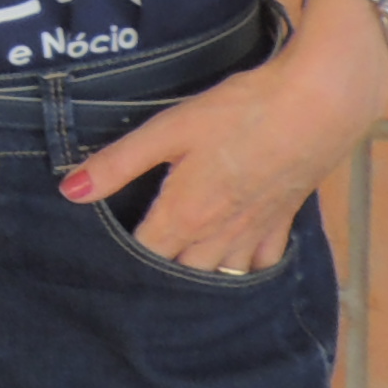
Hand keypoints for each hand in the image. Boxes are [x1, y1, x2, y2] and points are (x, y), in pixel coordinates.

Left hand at [56, 0, 387, 273]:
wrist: (319, 105)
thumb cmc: (240, 112)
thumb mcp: (169, 130)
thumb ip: (119, 163)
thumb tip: (69, 192)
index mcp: (185, 215)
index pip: (145, 256)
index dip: (123, 263)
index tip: (104, 265)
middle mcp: (219, 235)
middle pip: (182, 274)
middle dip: (161, 279)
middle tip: (137, 279)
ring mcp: (255, 231)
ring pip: (222, 275)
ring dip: (201, 280)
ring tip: (180, 281)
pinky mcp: (283, 219)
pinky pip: (262, 262)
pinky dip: (247, 271)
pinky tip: (238, 267)